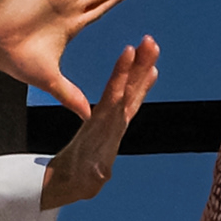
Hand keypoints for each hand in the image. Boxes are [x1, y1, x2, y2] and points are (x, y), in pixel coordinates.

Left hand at [39, 36, 158, 208]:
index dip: (122, 74)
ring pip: (130, 89)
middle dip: (138, 64)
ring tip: (151, 45)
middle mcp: (110, 119)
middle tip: (149, 40)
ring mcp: (114, 120)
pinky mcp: (117, 124)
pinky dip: (142, 86)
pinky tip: (152, 72)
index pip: (114, 95)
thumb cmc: (77, 180)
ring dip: (141, 67)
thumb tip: (100, 172)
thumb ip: (96, 174)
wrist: (68, 180)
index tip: (128, 52)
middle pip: (127, 87)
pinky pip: (132, 101)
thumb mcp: (87, 179)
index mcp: (103, 127)